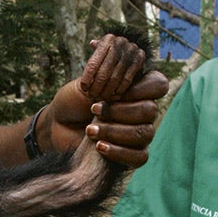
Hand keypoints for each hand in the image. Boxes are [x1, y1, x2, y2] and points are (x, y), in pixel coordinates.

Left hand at [47, 71, 164, 167]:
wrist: (58, 127)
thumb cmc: (73, 102)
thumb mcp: (86, 82)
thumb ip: (105, 73)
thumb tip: (113, 59)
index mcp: (137, 90)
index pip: (159, 85)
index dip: (141, 88)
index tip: (114, 92)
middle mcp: (143, 112)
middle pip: (150, 110)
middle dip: (120, 110)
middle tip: (94, 109)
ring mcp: (140, 134)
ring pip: (145, 133)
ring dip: (114, 131)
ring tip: (90, 130)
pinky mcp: (133, 155)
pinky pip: (139, 157)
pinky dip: (118, 152)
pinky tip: (99, 146)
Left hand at [80, 33, 147, 101]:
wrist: (132, 51)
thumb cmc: (112, 54)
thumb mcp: (103, 50)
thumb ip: (95, 53)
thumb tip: (92, 43)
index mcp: (107, 40)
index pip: (93, 64)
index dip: (86, 78)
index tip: (83, 89)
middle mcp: (120, 42)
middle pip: (103, 73)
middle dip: (96, 88)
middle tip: (93, 97)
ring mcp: (131, 50)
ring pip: (115, 78)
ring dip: (107, 91)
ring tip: (101, 98)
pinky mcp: (140, 58)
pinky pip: (127, 79)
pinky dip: (119, 89)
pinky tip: (114, 96)